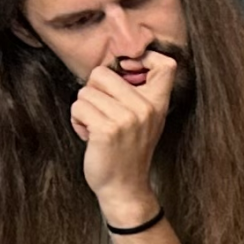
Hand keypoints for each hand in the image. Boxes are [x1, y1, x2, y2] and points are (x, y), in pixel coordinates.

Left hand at [73, 51, 175, 225]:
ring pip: (85, 92)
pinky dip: (77, 121)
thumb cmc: (128, 150)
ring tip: (96, 127)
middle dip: (93, 91)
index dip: (144, 57)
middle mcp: (145, 108)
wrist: (125, 186)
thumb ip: (136, 92)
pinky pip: (78, 108)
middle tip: (102, 112)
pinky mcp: (106, 129)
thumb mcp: (145, 119)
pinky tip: (89, 135)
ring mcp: (127, 118)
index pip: (165, 65)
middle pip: (102, 72)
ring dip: (83, 110)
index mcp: (158, 103)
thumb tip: (113, 63)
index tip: (127, 70)